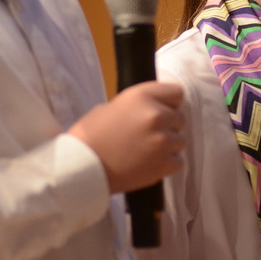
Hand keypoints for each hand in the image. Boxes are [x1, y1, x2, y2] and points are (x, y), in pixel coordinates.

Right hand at [68, 81, 184, 192]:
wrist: (80, 167)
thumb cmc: (90, 136)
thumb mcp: (112, 107)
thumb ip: (139, 106)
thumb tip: (155, 109)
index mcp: (142, 96)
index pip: (176, 92)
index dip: (170, 103)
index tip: (163, 111)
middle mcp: (156, 115)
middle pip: (179, 118)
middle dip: (167, 126)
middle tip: (148, 136)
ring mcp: (162, 140)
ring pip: (179, 141)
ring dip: (167, 146)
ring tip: (146, 152)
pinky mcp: (163, 164)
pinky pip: (178, 161)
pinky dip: (167, 164)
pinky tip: (149, 164)